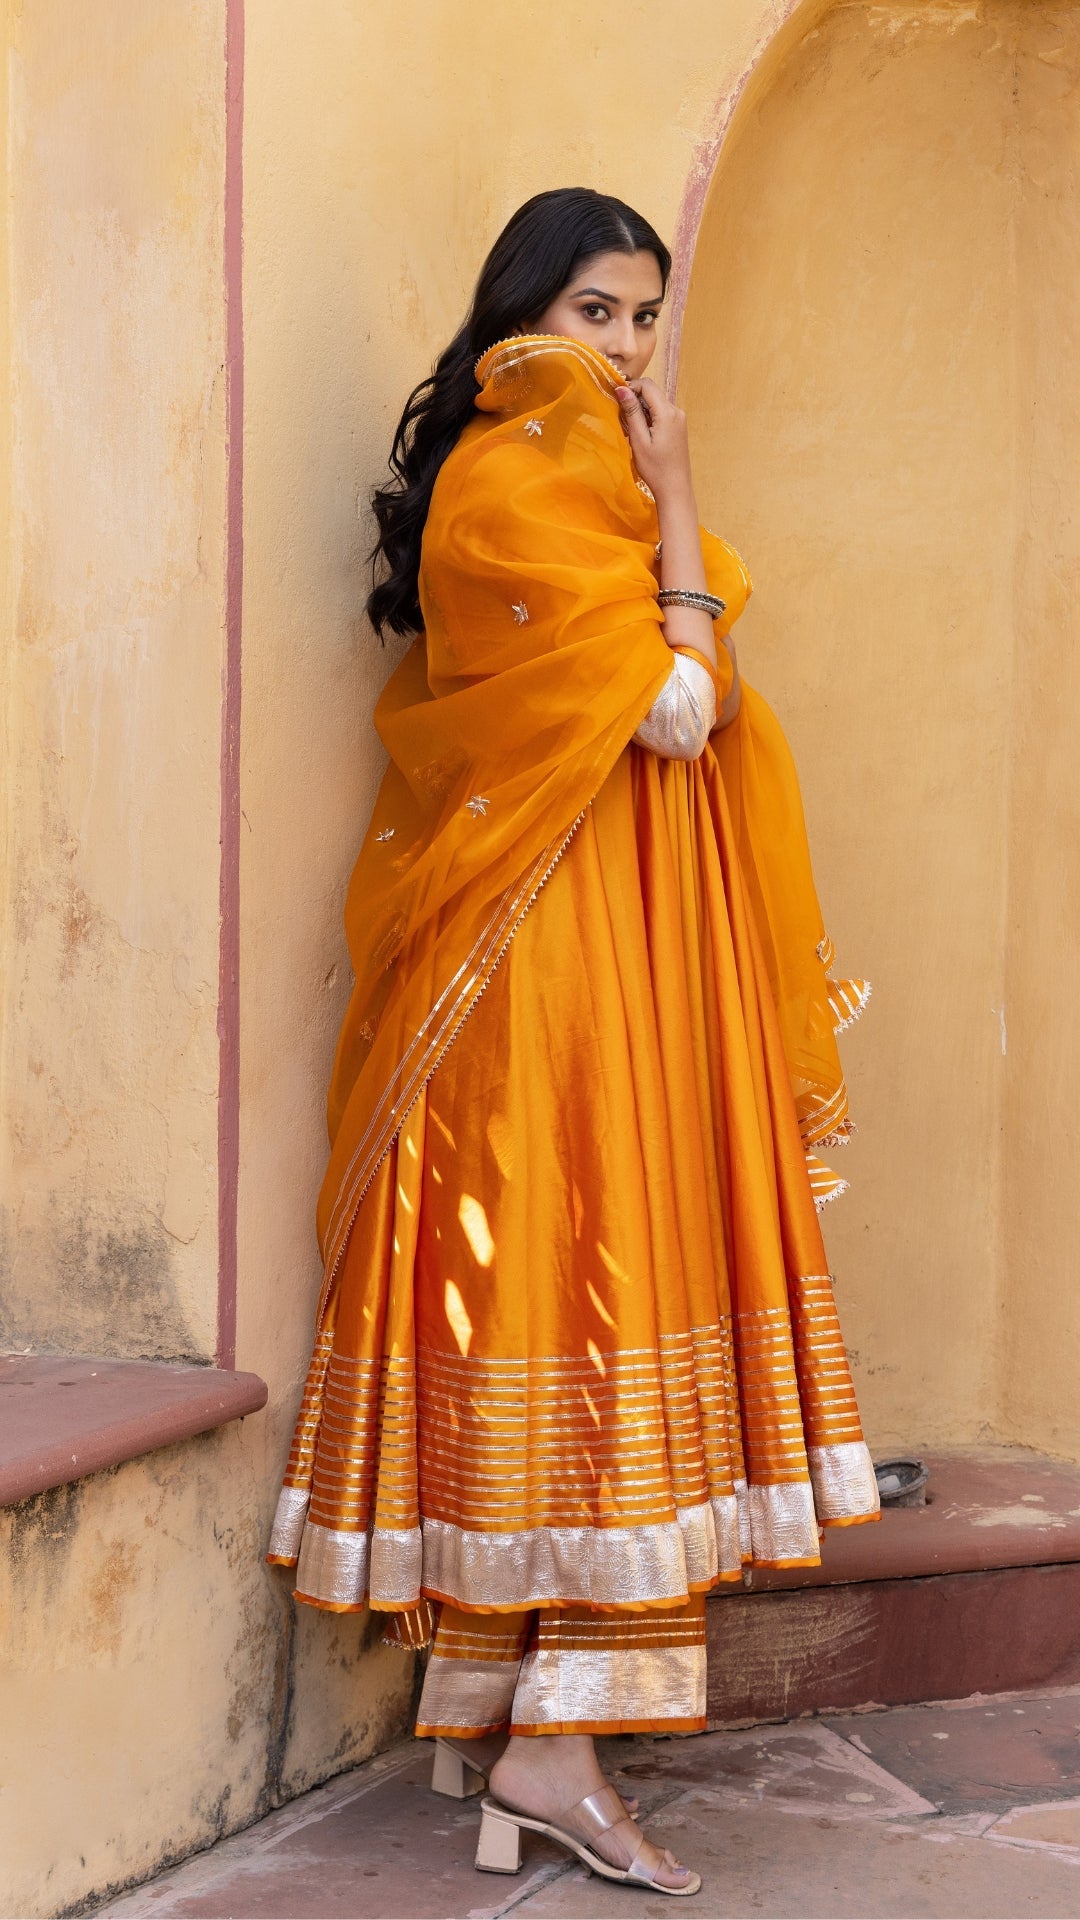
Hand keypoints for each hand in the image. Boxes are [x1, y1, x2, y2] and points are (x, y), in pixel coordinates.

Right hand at [614, 379, 694, 502]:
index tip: (616, 399)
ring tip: (631, 429)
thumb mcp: (639, 440)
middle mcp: (676, 411)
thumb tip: (622, 389)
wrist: (675, 488)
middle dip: (635, 399)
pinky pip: (661, 413)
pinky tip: (642, 433)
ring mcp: (679, 419)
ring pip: (656, 402)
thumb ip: (631, 412)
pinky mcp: (678, 427)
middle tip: (622, 417)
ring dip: (640, 409)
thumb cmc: (655, 469)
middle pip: (652, 392)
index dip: (630, 387)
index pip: (647, 385)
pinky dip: (648, 417)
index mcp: (667, 412)